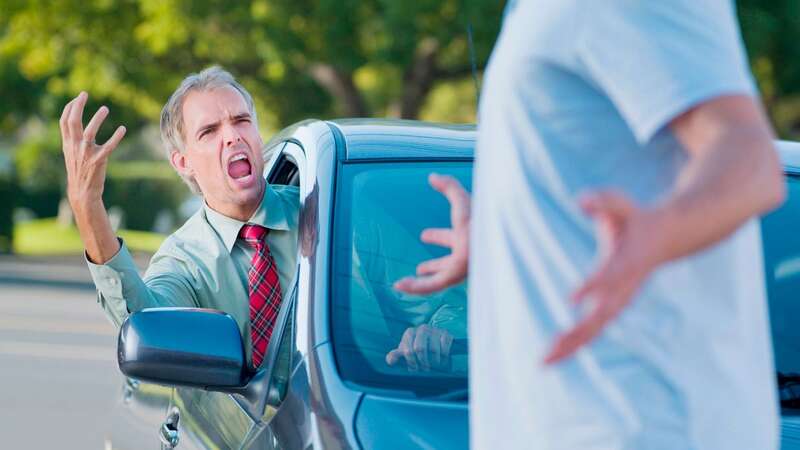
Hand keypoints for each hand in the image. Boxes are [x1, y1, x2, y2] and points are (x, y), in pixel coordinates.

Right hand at [60, 92, 125, 208]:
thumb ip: (73, 140)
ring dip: (97, 118)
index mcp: (68, 144)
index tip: (78, 97)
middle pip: (73, 122)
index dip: (70, 107)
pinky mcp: (98, 160)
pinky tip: (123, 129)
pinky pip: (108, 146)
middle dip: (77, 106)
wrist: (82, 192)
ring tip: (105, 108)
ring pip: (89, 131)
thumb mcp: (72, 154)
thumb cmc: (79, 171)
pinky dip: (116, 137)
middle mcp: (75, 146)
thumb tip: (76, 126)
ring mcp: (86, 153)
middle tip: (84, 94)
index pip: (64, 121)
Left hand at [386, 324, 454, 371]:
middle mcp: (422, 329)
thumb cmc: (415, 347)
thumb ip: (395, 355)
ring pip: (433, 350)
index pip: (408, 351)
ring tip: (434, 366)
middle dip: (422, 362)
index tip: (415, 369)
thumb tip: (390, 362)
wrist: (433, 338)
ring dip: (434, 361)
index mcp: (409, 333)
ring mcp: (434, 330)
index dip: (411, 362)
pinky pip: (444, 346)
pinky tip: (443, 360)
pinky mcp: (445, 332)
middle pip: (420, 349)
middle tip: (425, 369)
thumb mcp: (404, 350)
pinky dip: (444, 356)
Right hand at [393, 173, 470, 294]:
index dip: (437, 237)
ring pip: (440, 277)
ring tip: (405, 282)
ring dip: (421, 281)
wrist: (495, 238)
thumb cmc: (482, 219)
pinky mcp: (455, 277)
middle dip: (434, 263)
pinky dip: (415, 287)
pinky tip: (399, 286)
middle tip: (421, 267)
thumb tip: (432, 176)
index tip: (424, 235)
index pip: (452, 238)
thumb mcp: (463, 200)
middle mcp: (467, 254)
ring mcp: (462, 267)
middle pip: (448, 261)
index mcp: (469, 236)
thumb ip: (449, 187)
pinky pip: (432, 286)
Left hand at [543, 191, 663, 364]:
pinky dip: (574, 343)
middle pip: (601, 315)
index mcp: (628, 262)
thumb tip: (581, 200)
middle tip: (551, 346)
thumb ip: (603, 201)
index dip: (593, 287)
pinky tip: (552, 356)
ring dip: (570, 346)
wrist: (667, 237)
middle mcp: (624, 288)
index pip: (609, 276)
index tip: (571, 299)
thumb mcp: (622, 205)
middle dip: (577, 332)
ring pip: (595, 330)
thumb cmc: (637, 218)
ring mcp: (620, 301)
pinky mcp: (613, 307)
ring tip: (543, 362)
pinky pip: (593, 330)